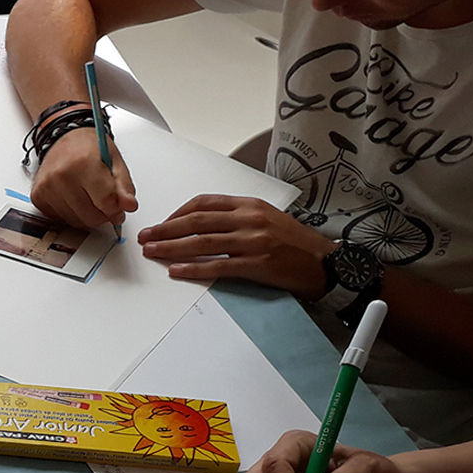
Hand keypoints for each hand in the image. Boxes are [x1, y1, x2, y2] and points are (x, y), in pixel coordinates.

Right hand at [29, 128, 136, 227]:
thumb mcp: (115, 161)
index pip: (106, 203)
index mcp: (83, 164)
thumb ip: (124, 186)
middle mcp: (61, 177)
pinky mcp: (38, 197)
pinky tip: (74, 199)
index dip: (116, 210)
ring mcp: (47, 188)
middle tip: (104, 203)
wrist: (63, 139)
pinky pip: (61, 219)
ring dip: (87, 216)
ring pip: (76, 222)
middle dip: (103, 215)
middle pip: (91, 217)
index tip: (119, 208)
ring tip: (89, 198)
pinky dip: (71, 214)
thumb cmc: (89, 147)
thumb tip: (129, 206)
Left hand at [136, 194, 332, 293]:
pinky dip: (194, 268)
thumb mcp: (267, 217)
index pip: (203, 203)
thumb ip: (236, 216)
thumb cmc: (296, 242)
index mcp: (249, 205)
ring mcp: (253, 241)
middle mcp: (249, 219)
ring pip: (202, 242)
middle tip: (146, 236)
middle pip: (196, 221)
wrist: (326, 262)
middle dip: (166, 229)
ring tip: (152, 251)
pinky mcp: (257, 264)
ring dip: (171, 247)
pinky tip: (177, 270)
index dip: (176, 213)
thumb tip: (202, 222)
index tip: (161, 222)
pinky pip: (218, 266)